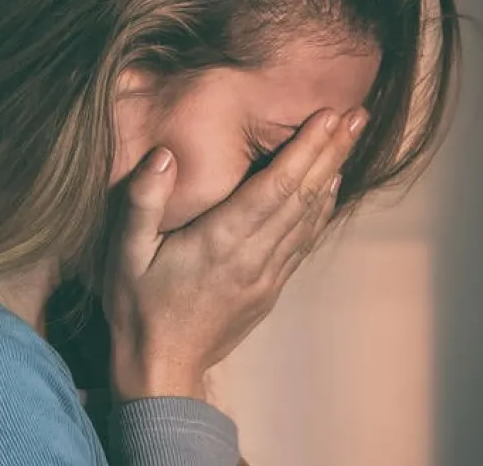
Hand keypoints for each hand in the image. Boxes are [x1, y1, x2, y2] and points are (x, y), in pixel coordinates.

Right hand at [104, 107, 367, 401]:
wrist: (161, 368)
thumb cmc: (138, 307)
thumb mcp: (124, 253)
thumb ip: (142, 202)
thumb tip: (162, 155)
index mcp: (220, 241)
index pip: (275, 187)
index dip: (306, 149)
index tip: (329, 116)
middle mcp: (253, 256)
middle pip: (303, 196)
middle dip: (332, 152)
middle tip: (357, 114)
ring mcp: (266, 275)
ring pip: (309, 217)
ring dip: (333, 174)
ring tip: (352, 140)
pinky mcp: (269, 289)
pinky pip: (303, 241)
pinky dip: (321, 210)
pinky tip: (330, 189)